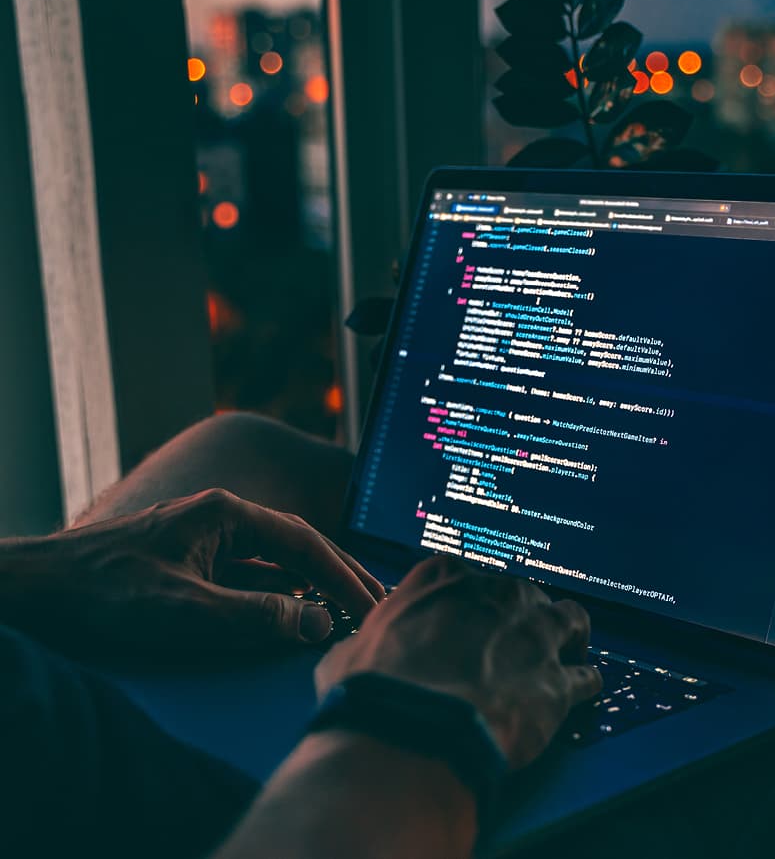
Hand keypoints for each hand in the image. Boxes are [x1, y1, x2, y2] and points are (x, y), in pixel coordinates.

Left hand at [0, 489, 384, 654]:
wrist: (38, 590)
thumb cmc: (105, 592)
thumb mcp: (186, 609)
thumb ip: (257, 616)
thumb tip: (318, 620)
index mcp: (226, 514)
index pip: (302, 542)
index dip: (341, 575)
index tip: (371, 604)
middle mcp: (222, 520)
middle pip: (296, 547)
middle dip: (337, 575)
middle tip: (376, 602)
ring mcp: (207, 542)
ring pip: (272, 565)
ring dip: (308, 588)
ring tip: (347, 611)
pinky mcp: (192, 565)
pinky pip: (246, 580)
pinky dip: (276, 598)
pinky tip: (295, 615)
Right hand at [315, 555, 601, 767]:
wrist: (409, 730)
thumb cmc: (371, 689)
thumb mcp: (350, 652)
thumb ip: (367, 641)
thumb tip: (357, 653)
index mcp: (445, 576)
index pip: (467, 578)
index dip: (470, 603)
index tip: (469, 620)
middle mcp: (496, 593)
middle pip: (522, 594)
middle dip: (519, 617)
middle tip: (514, 643)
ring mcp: (533, 633)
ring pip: (569, 619)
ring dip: (568, 635)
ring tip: (568, 650)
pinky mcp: (557, 681)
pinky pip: (585, 676)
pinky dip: (584, 683)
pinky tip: (582, 691)